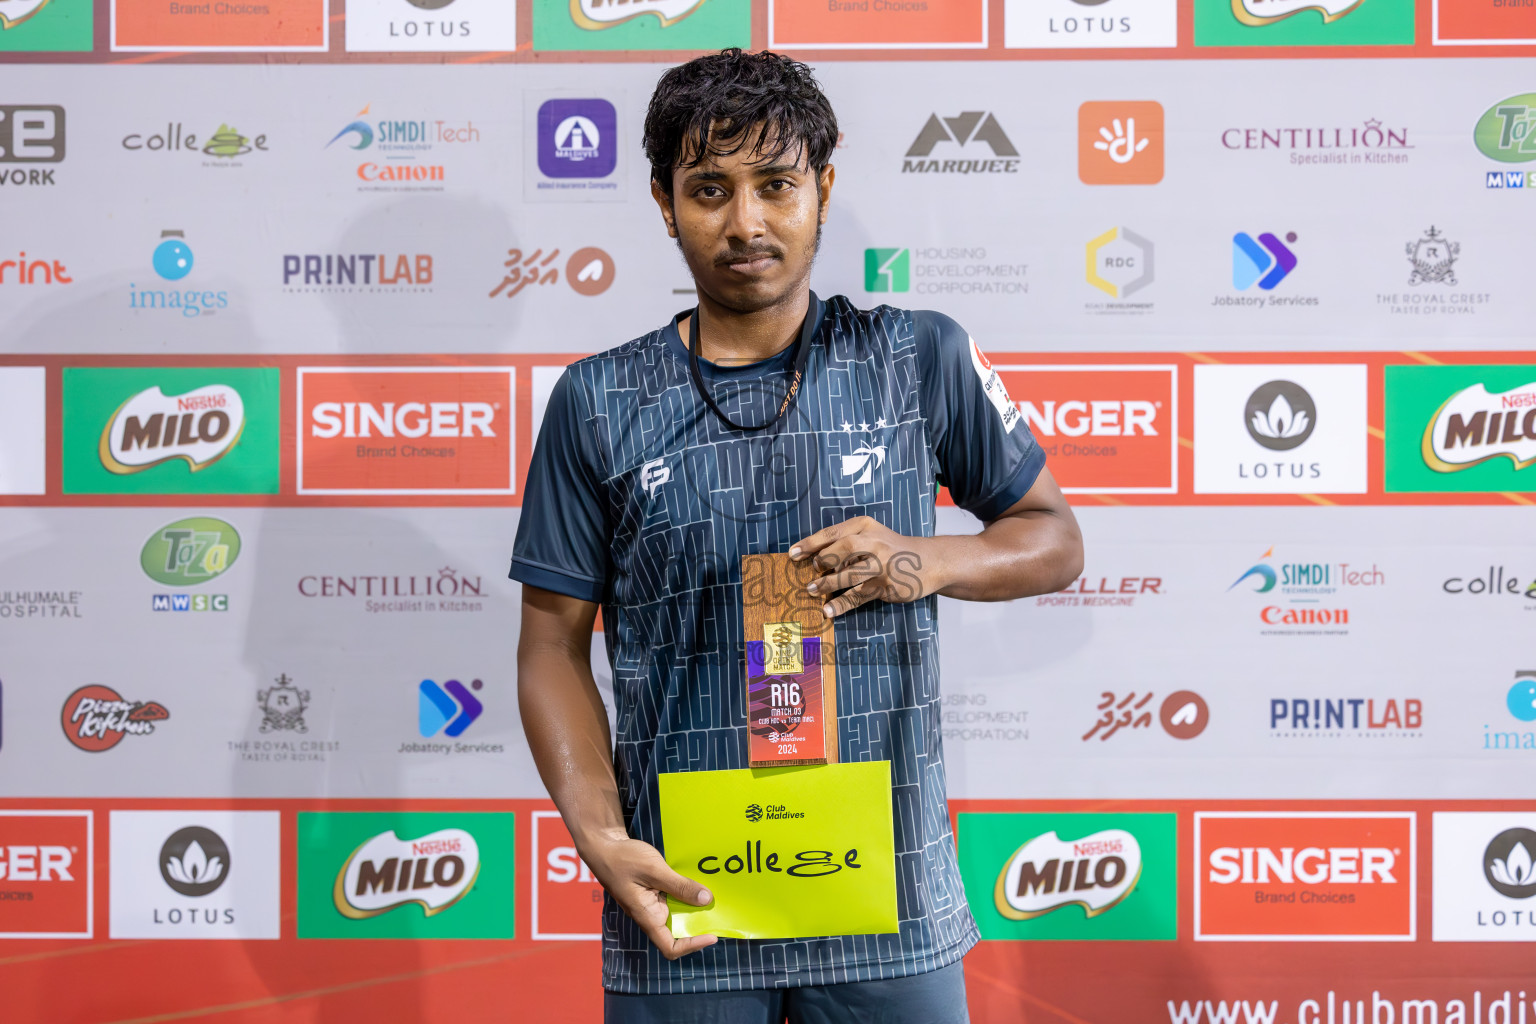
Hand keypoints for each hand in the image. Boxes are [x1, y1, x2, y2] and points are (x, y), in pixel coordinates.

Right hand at [581, 828, 716, 958]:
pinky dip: (686, 892)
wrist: (604, 847)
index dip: (693, 945)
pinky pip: (674, 898)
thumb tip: (706, 900)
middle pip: (678, 931)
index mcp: (647, 917)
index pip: (671, 947)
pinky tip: (697, 881)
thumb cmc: (623, 860)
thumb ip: (680, 886)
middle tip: (719, 911)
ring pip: (678, 913)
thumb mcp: (655, 870)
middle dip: (699, 923)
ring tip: (713, 894)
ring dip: (694, 906)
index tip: (712, 935)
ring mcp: (652, 904)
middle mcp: (651, 915)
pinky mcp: (654, 893)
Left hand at [789, 516, 944, 617]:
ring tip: (812, 590)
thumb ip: (845, 543)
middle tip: (812, 570)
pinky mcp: (886, 585)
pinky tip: (828, 610)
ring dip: (828, 583)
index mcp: (865, 526)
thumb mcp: (871, 536)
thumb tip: (814, 559)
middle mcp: (874, 542)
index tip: (793, 553)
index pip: (833, 532)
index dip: (810, 543)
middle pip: (844, 547)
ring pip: (850, 574)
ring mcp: (882, 565)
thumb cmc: (891, 549)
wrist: (928, 561)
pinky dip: (842, 604)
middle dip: (823, 559)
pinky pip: (859, 595)